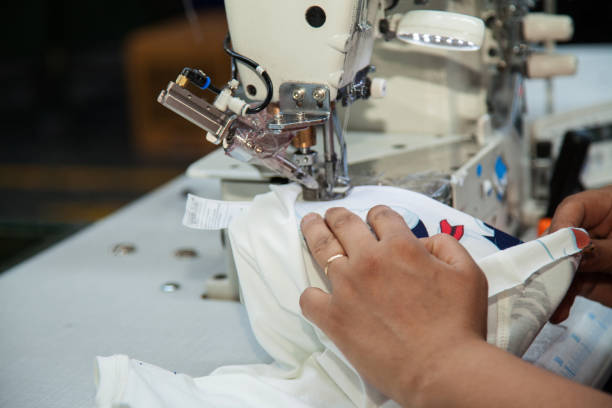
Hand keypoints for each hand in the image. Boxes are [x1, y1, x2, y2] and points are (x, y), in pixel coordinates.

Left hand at [299, 205, 487, 405]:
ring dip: (313, 231)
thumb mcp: (468, 274)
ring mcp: (348, 287)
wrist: (443, 368)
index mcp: (401, 247)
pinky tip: (317, 296)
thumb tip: (424, 241)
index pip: (380, 216)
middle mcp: (370, 260)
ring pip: (321, 248)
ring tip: (309, 225)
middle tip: (330, 214)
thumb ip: (446, 246)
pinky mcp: (334, 317)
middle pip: (344, 223)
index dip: (377, 215)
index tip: (373, 220)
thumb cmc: (459, 325)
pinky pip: (309, 298)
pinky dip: (311, 295)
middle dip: (336, 215)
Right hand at [549, 185, 611, 322]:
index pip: (574, 209)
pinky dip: (562, 299)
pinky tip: (559, 309)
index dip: (561, 227)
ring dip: (552, 285)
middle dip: (551, 260)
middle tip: (544, 276)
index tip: (552, 247)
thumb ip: (605, 251)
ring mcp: (591, 257)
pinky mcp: (590, 280)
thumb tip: (574, 250)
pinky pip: (570, 287)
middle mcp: (594, 231)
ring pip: (561, 267)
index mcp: (607, 207)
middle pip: (561, 240)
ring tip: (550, 300)